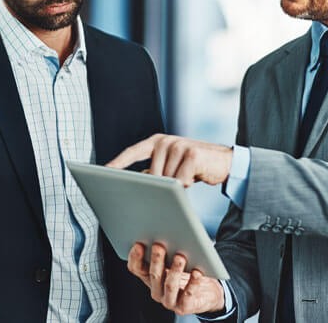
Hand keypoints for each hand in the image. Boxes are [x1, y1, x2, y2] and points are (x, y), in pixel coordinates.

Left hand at [106, 134, 232, 186]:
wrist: (223, 161)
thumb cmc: (194, 166)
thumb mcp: (171, 166)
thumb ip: (155, 170)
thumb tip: (138, 183)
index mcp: (157, 142)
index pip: (132, 152)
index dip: (117, 162)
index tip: (104, 171)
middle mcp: (166, 141)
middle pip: (152, 175)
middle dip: (162, 186)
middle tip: (178, 179)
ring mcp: (179, 145)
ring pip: (166, 180)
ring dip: (177, 185)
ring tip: (189, 175)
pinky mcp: (191, 155)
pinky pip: (181, 181)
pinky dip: (188, 184)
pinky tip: (196, 175)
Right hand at [127, 243, 224, 315]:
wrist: (205, 295)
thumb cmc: (188, 274)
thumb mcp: (175, 262)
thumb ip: (169, 251)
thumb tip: (169, 232)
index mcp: (150, 278)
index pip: (137, 269)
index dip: (135, 257)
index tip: (139, 244)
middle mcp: (157, 291)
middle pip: (153, 275)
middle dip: (156, 260)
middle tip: (159, 245)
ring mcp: (169, 301)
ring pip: (169, 285)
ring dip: (174, 270)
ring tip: (180, 257)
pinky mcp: (184, 307)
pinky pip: (188, 295)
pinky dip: (193, 283)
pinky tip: (197, 272)